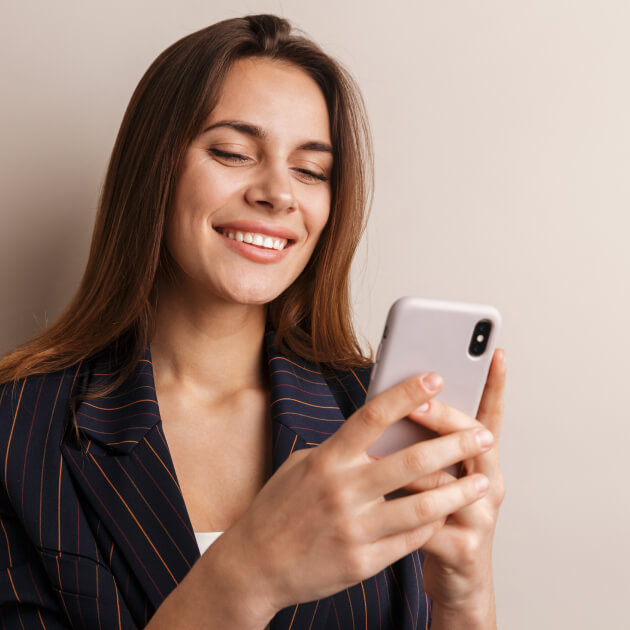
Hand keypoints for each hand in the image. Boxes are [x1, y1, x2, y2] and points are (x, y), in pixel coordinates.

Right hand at [216, 369, 494, 615]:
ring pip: (422, 505)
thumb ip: (341, 449)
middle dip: (454, 443)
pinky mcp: (363, 562)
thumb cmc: (278, 509)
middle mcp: (342, 490)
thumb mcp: (303, 466)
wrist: (255, 566)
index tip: (436, 377)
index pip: (374, 416)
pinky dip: (433, 523)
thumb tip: (378, 432)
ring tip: (482, 481)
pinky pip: (411, 539)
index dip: (408, 393)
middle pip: (412, 459)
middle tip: (482, 434)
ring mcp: (354, 528)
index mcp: (326, 459)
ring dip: (458, 491)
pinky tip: (449, 514)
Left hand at [405, 349, 505, 624]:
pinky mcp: (465, 549)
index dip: (495, 386)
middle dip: (446, 418)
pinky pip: (429, 523)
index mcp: (481, 463)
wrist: (456, 580)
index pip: (490, 416)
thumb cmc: (439, 517)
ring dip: (416, 467)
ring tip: (387, 454)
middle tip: (421, 402)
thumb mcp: (440, 477)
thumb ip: (425, 445)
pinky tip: (381, 505)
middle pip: (474, 441)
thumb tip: (399, 406)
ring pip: (450, 483)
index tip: (496, 353)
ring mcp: (481, 518)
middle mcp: (490, 486)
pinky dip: (402, 510)